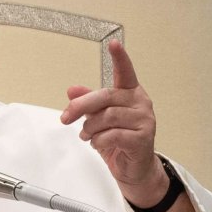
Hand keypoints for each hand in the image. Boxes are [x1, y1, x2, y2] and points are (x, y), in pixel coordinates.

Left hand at [60, 39, 167, 207]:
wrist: (133, 168)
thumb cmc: (118, 140)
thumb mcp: (98, 119)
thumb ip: (88, 102)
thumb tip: (72, 89)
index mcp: (130, 93)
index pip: (126, 72)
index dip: (120, 57)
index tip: (113, 43)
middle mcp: (141, 103)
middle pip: (106, 96)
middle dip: (81, 106)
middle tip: (66, 116)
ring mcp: (145, 120)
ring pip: (107, 117)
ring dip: (90, 128)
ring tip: (87, 135)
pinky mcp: (143, 138)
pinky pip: (112, 134)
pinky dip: (98, 140)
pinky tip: (98, 144)